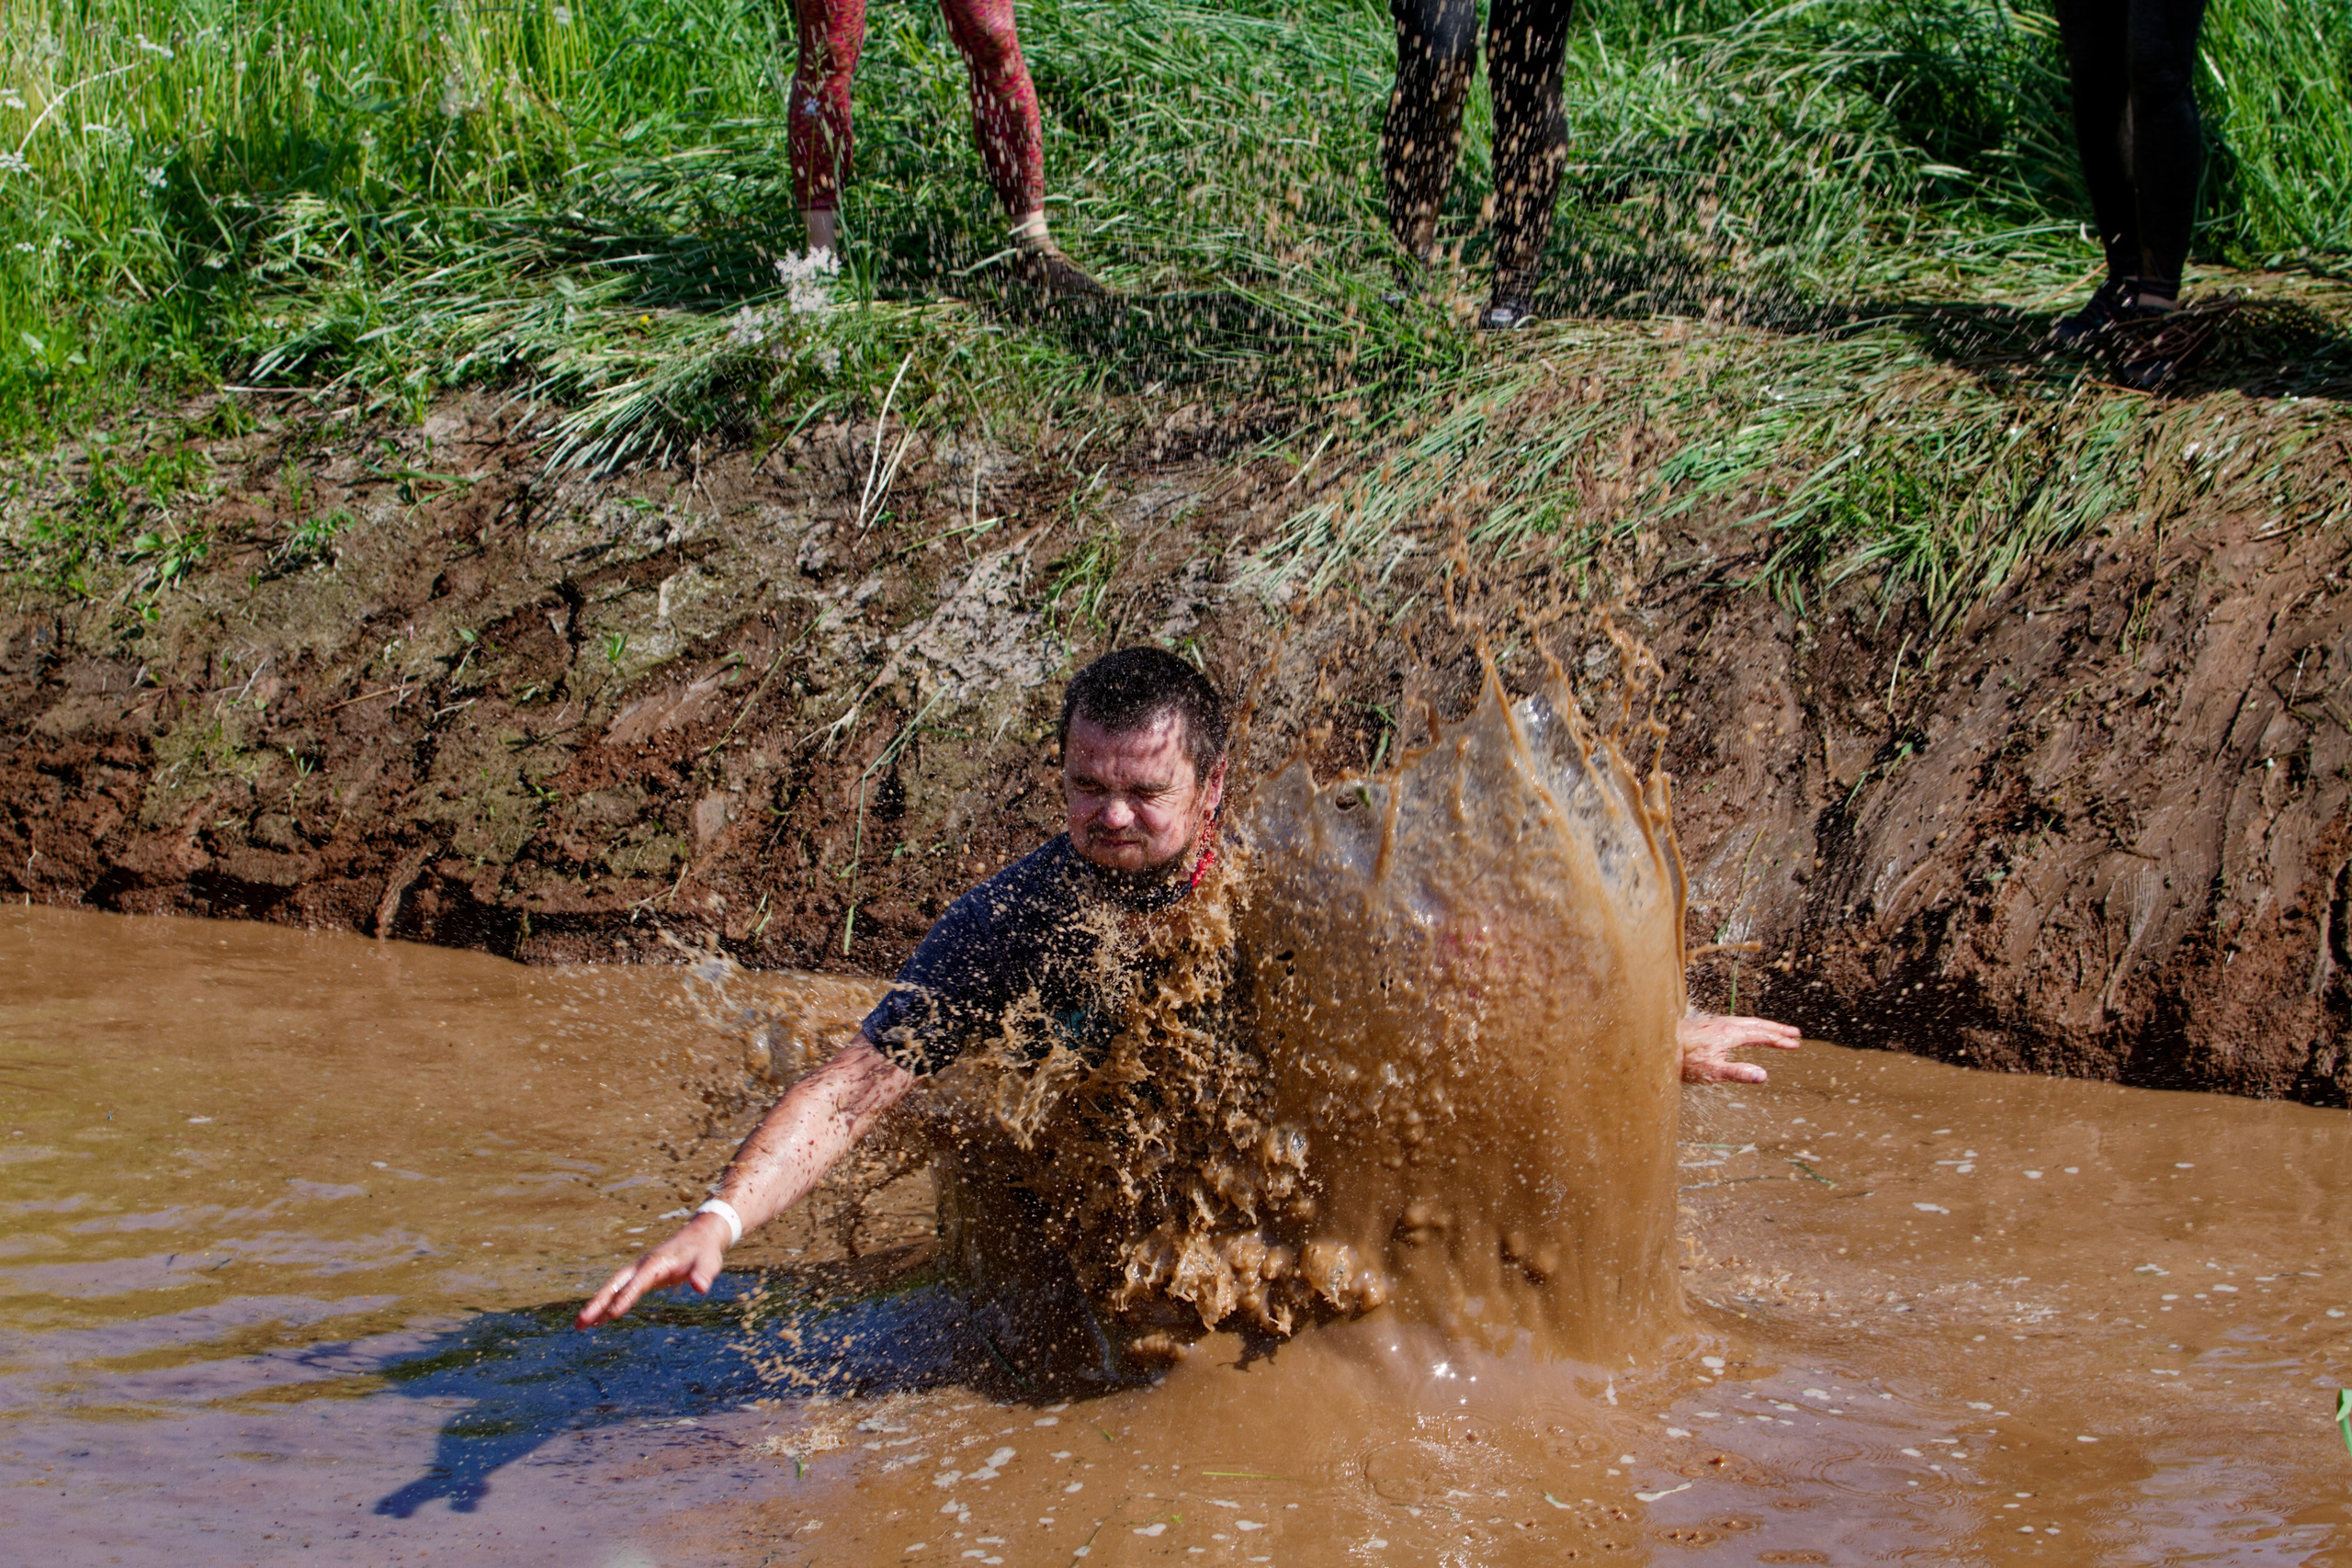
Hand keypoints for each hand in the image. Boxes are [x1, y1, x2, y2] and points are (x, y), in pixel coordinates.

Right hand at [576, 1212, 729, 1327]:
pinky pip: (620, 1292)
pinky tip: (598, 1321)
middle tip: (580, 1322)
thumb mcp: (709, 1262)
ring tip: (579, 1326)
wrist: (701, 1237)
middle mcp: (642, 1266)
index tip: (613, 1314)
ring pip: (613, 1288)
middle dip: (598, 1302)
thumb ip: (704, 1274)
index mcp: (657, 1262)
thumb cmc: (705, 1252)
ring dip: (597, 1306)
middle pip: (615, 1284)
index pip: (638, 1282)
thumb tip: (701, 1288)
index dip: (626, 1297)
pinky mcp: (641, 1278)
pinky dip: (608, 1305)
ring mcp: (639, 1271)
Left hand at [1678, 1012, 1800, 1083]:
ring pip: (1746, 1022)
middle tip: (1795, 1034)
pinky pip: (1736, 1022)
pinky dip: (1750, 1025)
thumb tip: (1763, 1075)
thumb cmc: (1684, 1061)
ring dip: (1764, 1026)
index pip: (1761, 1035)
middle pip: (1757, 1025)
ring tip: (1776, 1030)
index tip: (1795, 1044)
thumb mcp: (1712, 1072)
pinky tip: (1746, 1030)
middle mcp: (1724, 1024)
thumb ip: (1738, 1073)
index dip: (1778, 1040)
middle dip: (1777, 1029)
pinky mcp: (1708, 1025)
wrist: (1659, 1045)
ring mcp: (1715, 1023)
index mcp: (1729, 1034)